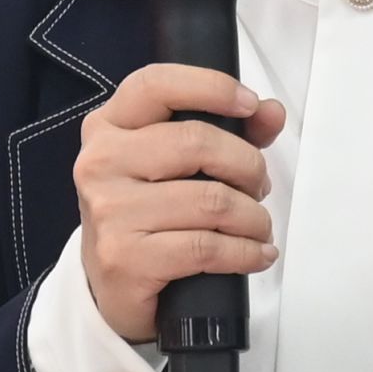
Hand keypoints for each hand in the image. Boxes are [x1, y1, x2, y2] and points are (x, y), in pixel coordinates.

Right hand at [74, 64, 286, 341]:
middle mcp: (101, 162)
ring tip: (258, 227)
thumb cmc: (150, 214)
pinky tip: (256, 254)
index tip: (250, 105)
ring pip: (211, 200)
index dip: (211, 87)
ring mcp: (109, 212)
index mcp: (109, 126)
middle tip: (259, 187)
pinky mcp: (125, 259)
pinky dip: (246, 252)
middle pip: (197, 142)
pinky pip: (208, 248)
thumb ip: (231, 131)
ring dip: (253, 218)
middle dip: (248, 166)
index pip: (156, 84)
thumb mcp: (179, 164)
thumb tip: (271, 112)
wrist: (111, 286)